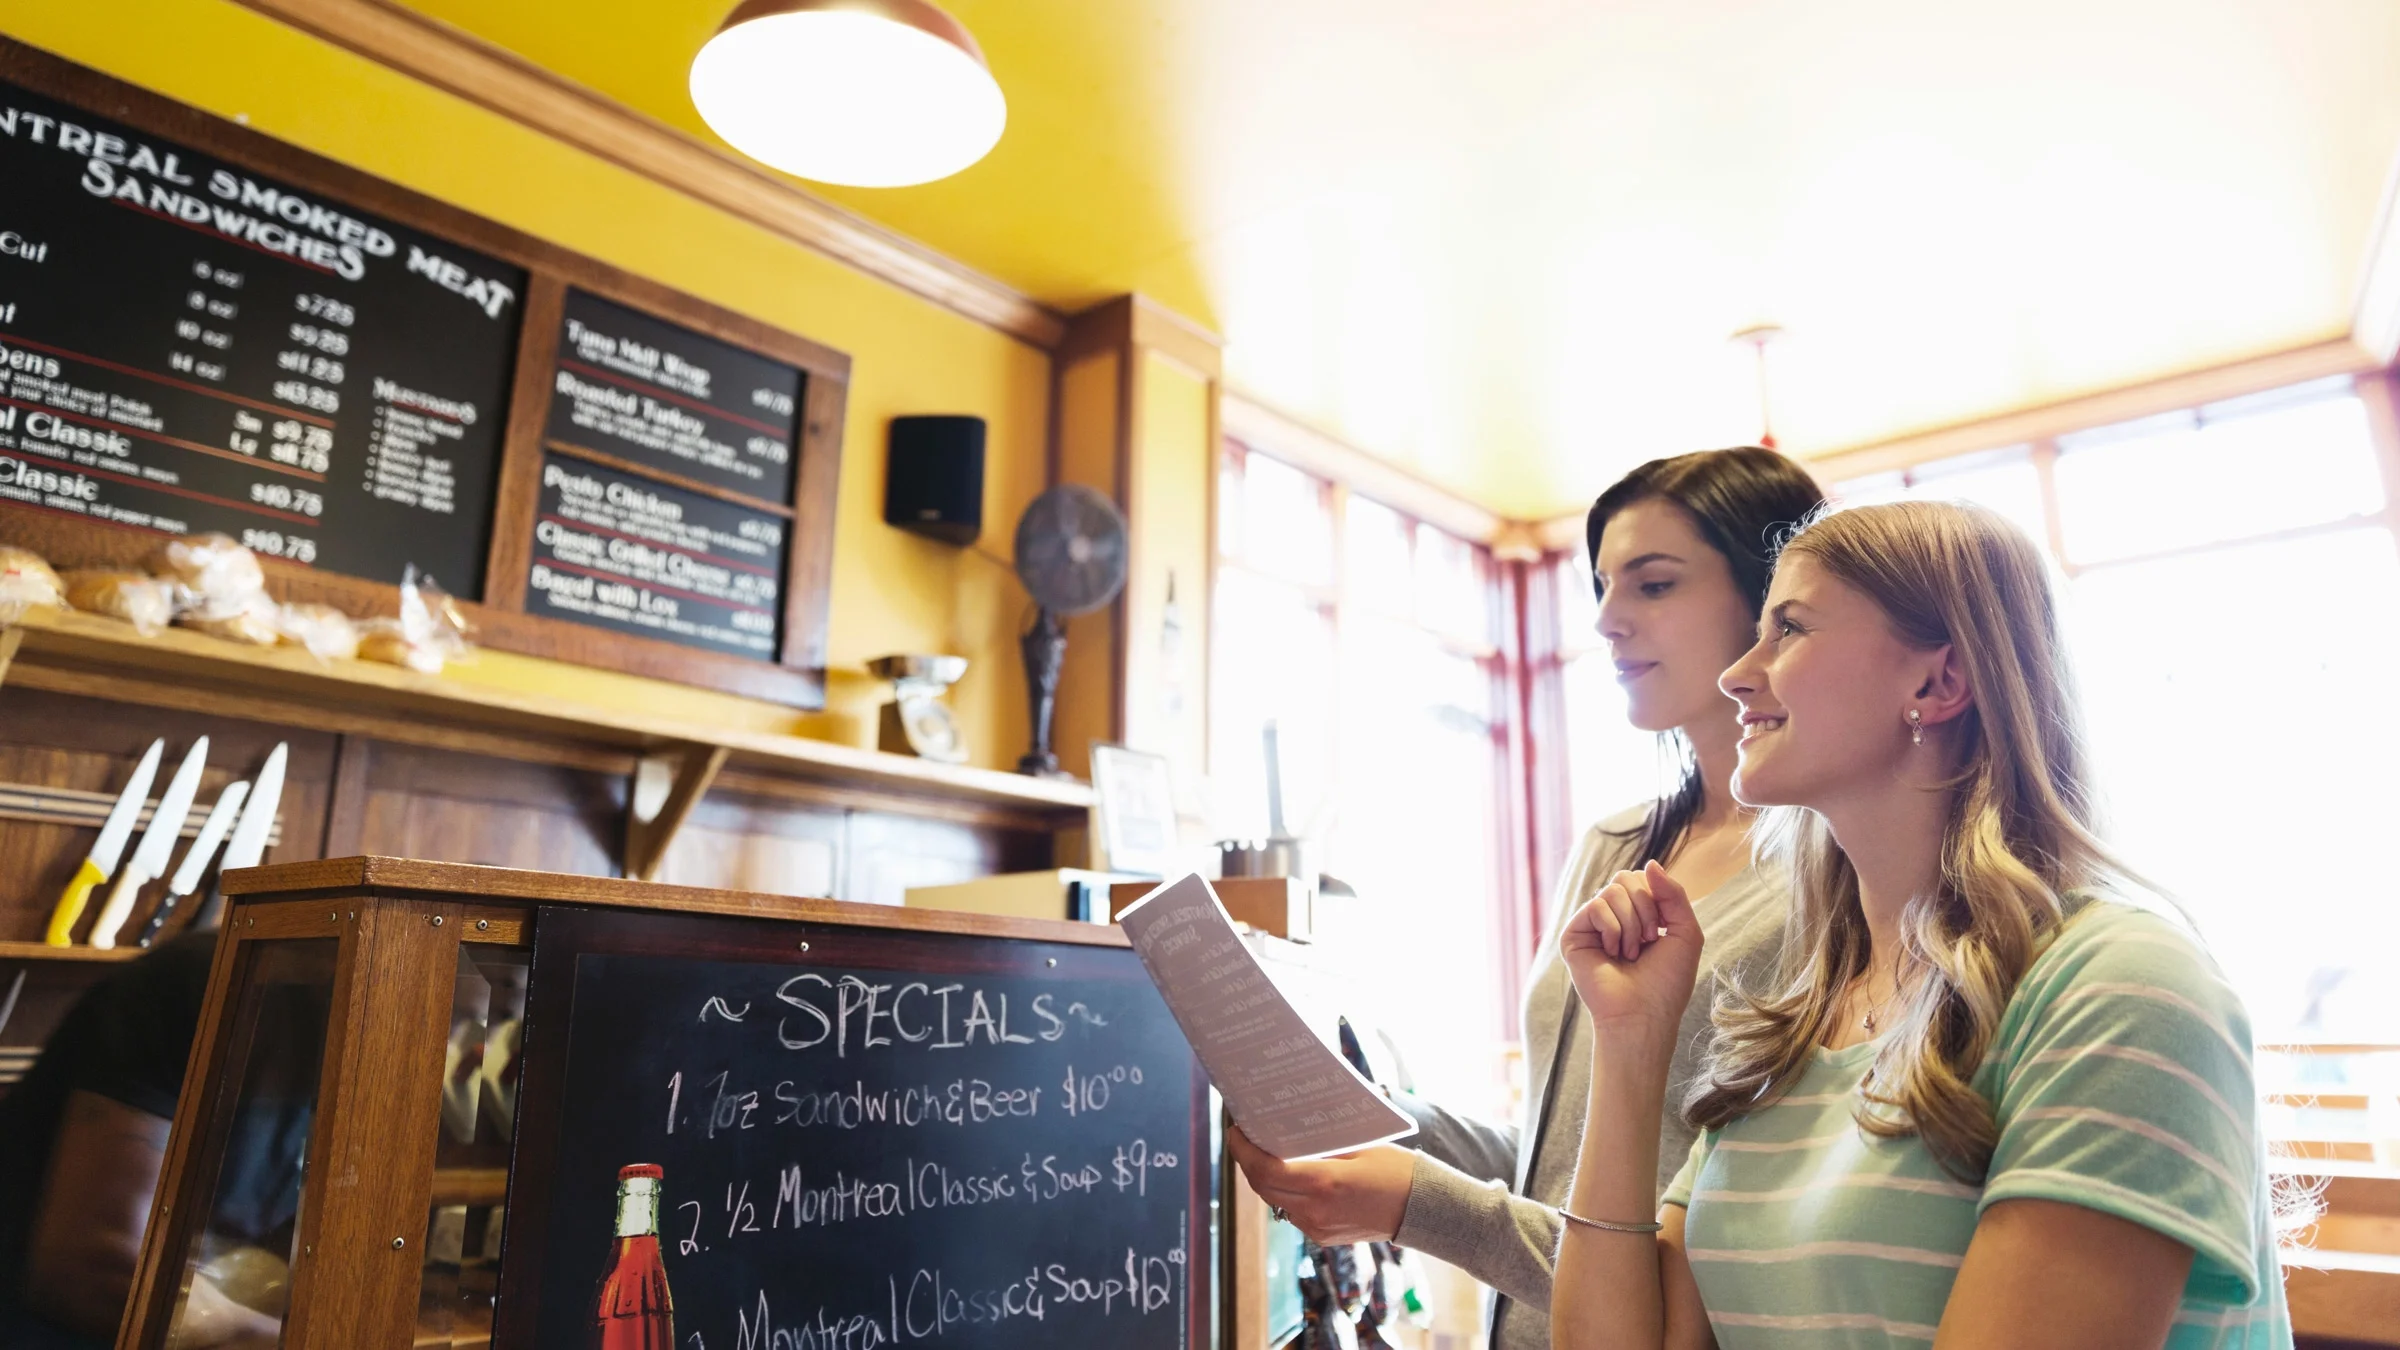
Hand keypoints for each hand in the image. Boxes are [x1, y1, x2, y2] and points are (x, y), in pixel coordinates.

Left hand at [1225, 1126, 1414, 1243]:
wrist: (1423, 1209)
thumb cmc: (1396, 1170)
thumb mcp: (1359, 1147)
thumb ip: (1320, 1145)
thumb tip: (1286, 1131)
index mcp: (1324, 1183)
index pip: (1266, 1170)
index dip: (1243, 1150)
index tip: (1236, 1130)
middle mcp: (1316, 1210)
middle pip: (1263, 1187)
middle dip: (1248, 1161)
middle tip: (1245, 1137)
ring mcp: (1318, 1228)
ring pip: (1275, 1200)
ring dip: (1264, 1177)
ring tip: (1264, 1151)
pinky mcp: (1322, 1237)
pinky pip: (1292, 1211)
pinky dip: (1284, 1191)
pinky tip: (1288, 1173)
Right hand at [1558, 860, 1704, 1036]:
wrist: (1644, 1014)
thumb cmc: (1667, 982)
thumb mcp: (1686, 932)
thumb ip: (1673, 894)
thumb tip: (1649, 863)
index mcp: (1637, 915)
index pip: (1643, 878)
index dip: (1658, 898)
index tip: (1663, 933)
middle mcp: (1613, 917)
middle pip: (1626, 878)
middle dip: (1646, 908)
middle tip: (1650, 941)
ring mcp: (1592, 925)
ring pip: (1612, 891)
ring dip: (1631, 924)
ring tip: (1630, 953)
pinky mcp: (1574, 935)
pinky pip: (1595, 906)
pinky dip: (1612, 929)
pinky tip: (1613, 952)